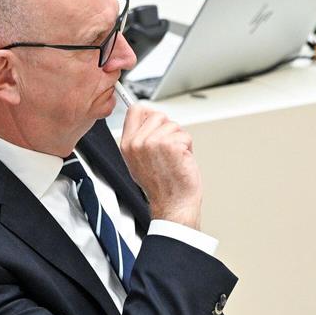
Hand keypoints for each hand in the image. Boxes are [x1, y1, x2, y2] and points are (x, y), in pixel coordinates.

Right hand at [118, 104, 201, 228]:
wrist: (173, 204)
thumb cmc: (162, 187)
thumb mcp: (139, 161)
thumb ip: (140, 139)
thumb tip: (149, 120)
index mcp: (127, 144)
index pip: (136, 110)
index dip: (150, 115)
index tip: (158, 126)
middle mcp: (138, 142)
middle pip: (158, 115)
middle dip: (168, 129)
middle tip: (169, 151)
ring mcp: (153, 143)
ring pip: (173, 125)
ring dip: (179, 140)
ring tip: (174, 158)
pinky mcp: (170, 145)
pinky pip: (185, 135)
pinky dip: (188, 147)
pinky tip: (181, 161)